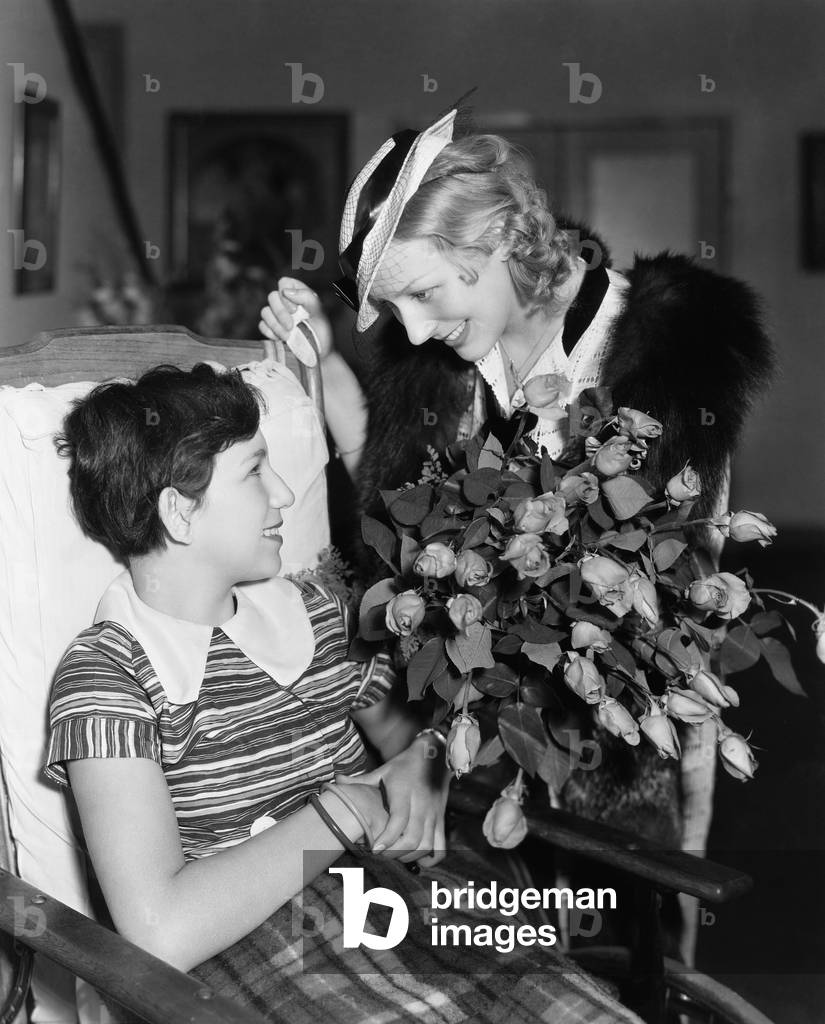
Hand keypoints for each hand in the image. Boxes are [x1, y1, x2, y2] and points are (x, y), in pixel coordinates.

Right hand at [258, 277, 333, 361]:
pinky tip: (281, 339)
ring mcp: (277, 314)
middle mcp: (286, 301)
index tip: (295, 310)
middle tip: (291, 326)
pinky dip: (270, 333)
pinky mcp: (271, 328)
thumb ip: (306, 297)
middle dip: (280, 313)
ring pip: (265, 312)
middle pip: (271, 297)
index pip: (283, 283)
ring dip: (276, 325)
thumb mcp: (319, 312)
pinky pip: (262, 326)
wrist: (318, 352)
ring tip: (288, 336)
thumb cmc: (321, 330)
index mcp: (298, 293)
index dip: (286, 296)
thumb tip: (286, 291)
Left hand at [336, 738, 449, 867]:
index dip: (388, 837)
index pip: (399, 819)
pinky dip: (430, 859)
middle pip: (413, 838)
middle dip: (395, 853)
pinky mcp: (441, 820)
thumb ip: (361, 780)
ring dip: (409, 856)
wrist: (434, 756)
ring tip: (394, 856)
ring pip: (427, 845)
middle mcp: (422, 805)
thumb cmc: (404, 766)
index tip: (374, 849)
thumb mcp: (383, 771)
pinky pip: (440, 846)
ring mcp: (434, 814)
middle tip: (380, 855)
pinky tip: (416, 859)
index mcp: (405, 792)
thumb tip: (336, 780)